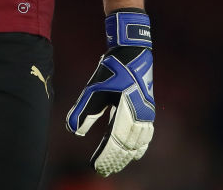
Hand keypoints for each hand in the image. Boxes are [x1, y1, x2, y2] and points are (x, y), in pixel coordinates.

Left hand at [66, 9, 154, 175]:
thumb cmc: (111, 69)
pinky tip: (134, 154)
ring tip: (115, 165)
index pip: (115, 141)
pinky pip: (146, 135)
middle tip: (102, 170)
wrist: (133, 52)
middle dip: (115, 160)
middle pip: (127, 146)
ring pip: (138, 143)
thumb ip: (83, 110)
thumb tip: (73, 130)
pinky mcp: (148, 110)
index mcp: (127, 108)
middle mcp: (140, 114)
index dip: (105, 156)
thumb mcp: (93, 88)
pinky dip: (140, 147)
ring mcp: (147, 113)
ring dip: (126, 156)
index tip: (95, 166)